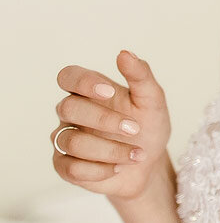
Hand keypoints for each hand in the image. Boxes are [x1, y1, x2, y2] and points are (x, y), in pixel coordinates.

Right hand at [52, 51, 171, 200]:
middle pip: (68, 108)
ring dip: (110, 150)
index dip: (83, 82)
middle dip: (104, 120)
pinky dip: (102, 169)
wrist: (150, 165)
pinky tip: (119, 167)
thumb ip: (141, 76)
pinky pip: (72, 168)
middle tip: (134, 128)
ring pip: (71, 141)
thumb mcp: (153, 101)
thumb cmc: (148, 128)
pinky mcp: (64, 166)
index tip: (109, 92)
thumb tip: (125, 53)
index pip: (68, 76)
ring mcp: (65, 139)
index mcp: (89, 92)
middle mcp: (72, 114)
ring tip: (137, 154)